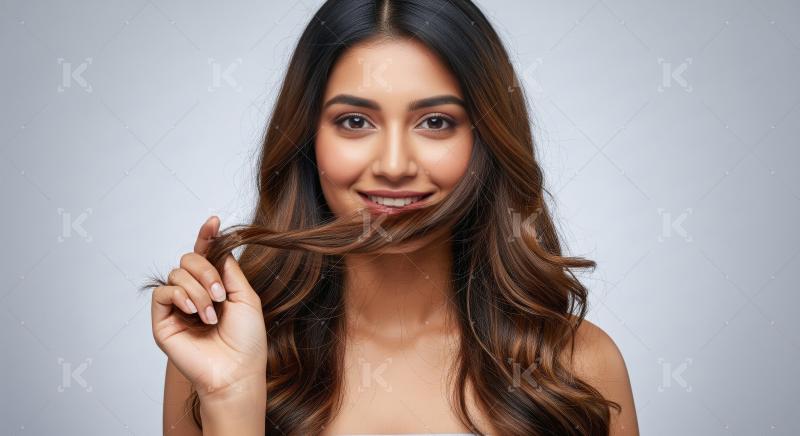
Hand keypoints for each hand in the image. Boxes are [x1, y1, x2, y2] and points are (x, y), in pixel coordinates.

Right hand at [151, 216, 267, 402]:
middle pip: (188, 259)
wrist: (236, 371)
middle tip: (220, 295)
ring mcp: (177, 307)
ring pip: (177, 274)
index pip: (206, 255)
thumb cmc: (247, 340)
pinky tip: (195, 311)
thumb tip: (217, 249)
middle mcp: (194, 294)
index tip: (213, 221)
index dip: (206, 236)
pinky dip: (180, 296)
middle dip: (206, 272)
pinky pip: (162, 292)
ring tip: (211, 314)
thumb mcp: (246, 297)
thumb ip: (229, 271)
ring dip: (198, 290)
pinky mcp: (163, 321)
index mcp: (215, 286)